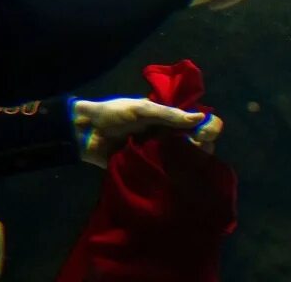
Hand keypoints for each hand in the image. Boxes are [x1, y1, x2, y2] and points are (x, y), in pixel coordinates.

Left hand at [71, 97, 222, 167]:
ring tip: (184, 168)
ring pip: (181, 161)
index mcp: (168, 119)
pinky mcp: (143, 169)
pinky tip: (174, 181)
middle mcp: (166, 136)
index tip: (204, 136)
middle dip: (201, 148)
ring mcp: (155, 154)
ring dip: (187, 164)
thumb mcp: (142, 109)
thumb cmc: (113, 114)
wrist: (83, 132)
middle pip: (195, 144)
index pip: (198, 123)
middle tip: (194, 153)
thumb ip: (169, 115)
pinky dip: (169, 177)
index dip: (207, 129)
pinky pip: (161, 174)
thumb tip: (201, 119)